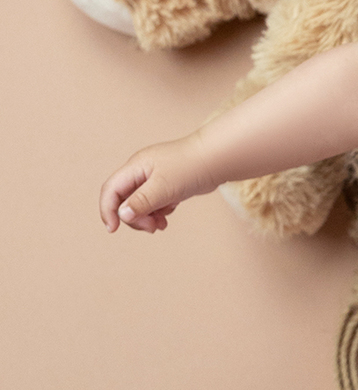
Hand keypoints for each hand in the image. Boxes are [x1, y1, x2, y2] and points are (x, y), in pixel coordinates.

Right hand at [100, 135, 215, 232]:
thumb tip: (122, 215)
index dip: (108, 211)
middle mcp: (141, 172)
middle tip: (152, 228)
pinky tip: (169, 215)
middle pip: (124, 201)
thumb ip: (141, 202)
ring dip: (147, 218)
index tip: (113, 230)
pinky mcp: (167, 185)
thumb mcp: (163, 188)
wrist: (217, 159)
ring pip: (140, 204)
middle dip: (134, 218)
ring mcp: (154, 178)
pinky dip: (158, 213)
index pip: (110, 191)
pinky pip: (154, 203)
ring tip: (162, 225)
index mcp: (135, 168)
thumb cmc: (190, 168)